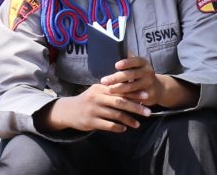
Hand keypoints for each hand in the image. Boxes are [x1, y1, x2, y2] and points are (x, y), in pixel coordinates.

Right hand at [36, 83, 151, 132]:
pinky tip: (124, 129)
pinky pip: (108, 125)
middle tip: (148, 112)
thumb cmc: (89, 100)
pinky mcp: (90, 122)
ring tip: (138, 124)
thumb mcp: (98, 91)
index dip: (134, 93)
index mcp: (101, 88)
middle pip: (120, 102)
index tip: (147, 96)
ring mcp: (93, 110)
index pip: (121, 89)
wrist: (68, 110)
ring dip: (129, 120)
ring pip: (115, 115)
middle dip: (136, 107)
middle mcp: (97, 98)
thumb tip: (133, 87)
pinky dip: (118, 127)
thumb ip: (112, 90)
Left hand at [101, 56, 162, 105]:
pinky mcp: (149, 94)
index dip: (126, 63)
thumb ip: (127, 62)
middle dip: (116, 78)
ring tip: (108, 90)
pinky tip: (116, 98)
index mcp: (143, 63)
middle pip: (131, 74)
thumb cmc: (141, 75)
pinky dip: (125, 97)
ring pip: (132, 86)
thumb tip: (113, 51)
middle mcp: (147, 71)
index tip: (116, 65)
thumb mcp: (137, 66)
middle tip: (104, 81)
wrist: (157, 88)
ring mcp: (149, 83)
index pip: (135, 60)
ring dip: (119, 89)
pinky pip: (135, 97)